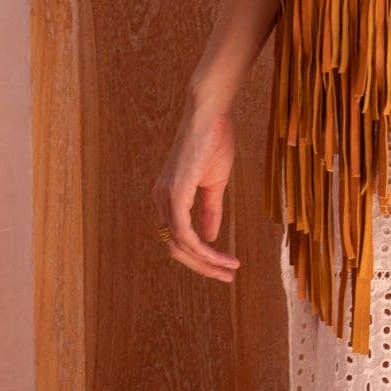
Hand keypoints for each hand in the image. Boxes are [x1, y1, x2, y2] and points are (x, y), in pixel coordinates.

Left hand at [151, 99, 240, 282]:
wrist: (209, 114)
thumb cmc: (213, 140)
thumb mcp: (214, 183)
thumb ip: (210, 211)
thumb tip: (210, 237)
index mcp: (168, 197)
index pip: (179, 237)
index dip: (200, 256)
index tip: (225, 266)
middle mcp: (161, 200)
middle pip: (176, 248)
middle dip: (202, 266)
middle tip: (227, 276)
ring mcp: (166, 197)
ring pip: (180, 245)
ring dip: (205, 262)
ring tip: (229, 270)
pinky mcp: (175, 194)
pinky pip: (185, 233)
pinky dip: (203, 249)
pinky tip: (220, 255)